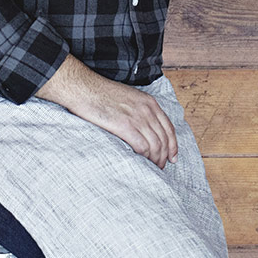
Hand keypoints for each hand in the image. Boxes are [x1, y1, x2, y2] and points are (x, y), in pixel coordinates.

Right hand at [36, 55, 177, 168]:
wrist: (84, 89)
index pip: (169, 128)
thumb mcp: (128, 98)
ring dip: (155, 160)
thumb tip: (144, 130)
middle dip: (164, 156)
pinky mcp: (125, 126)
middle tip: (160, 167)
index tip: (172, 157)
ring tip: (152, 168)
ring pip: (156, 145)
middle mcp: (147, 110)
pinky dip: (145, 158)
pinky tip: (142, 164)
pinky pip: (142, 147)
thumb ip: (140, 111)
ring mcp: (137, 118)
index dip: (173, 145)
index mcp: (149, 102)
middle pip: (164, 139)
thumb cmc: (101, 94)